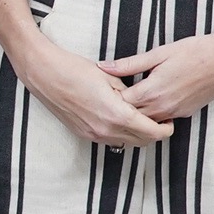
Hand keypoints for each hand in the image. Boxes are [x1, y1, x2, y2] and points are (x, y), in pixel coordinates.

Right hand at [16, 39, 172, 149]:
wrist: (44, 74)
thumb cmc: (74, 70)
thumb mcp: (110, 77)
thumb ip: (130, 93)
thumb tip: (143, 101)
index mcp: (116, 114)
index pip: (152, 131)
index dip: (166, 128)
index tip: (170, 120)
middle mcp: (106, 129)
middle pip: (142, 141)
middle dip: (155, 133)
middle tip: (160, 119)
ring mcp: (93, 134)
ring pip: (127, 143)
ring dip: (138, 135)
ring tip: (141, 119)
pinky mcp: (83, 133)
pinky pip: (111, 140)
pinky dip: (121, 134)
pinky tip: (121, 119)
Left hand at [99, 27, 213, 126]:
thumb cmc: (195, 51)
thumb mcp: (159, 53)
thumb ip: (130, 64)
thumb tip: (103, 66)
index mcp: (152, 91)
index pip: (119, 103)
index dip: (107, 97)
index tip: (98, 89)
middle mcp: (162, 107)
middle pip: (130, 117)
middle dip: (117, 109)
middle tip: (103, 100)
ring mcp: (175, 113)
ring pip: (145, 122)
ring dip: (133, 116)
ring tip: (120, 104)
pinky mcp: (185, 114)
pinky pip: (161, 121)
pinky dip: (149, 117)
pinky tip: (142, 106)